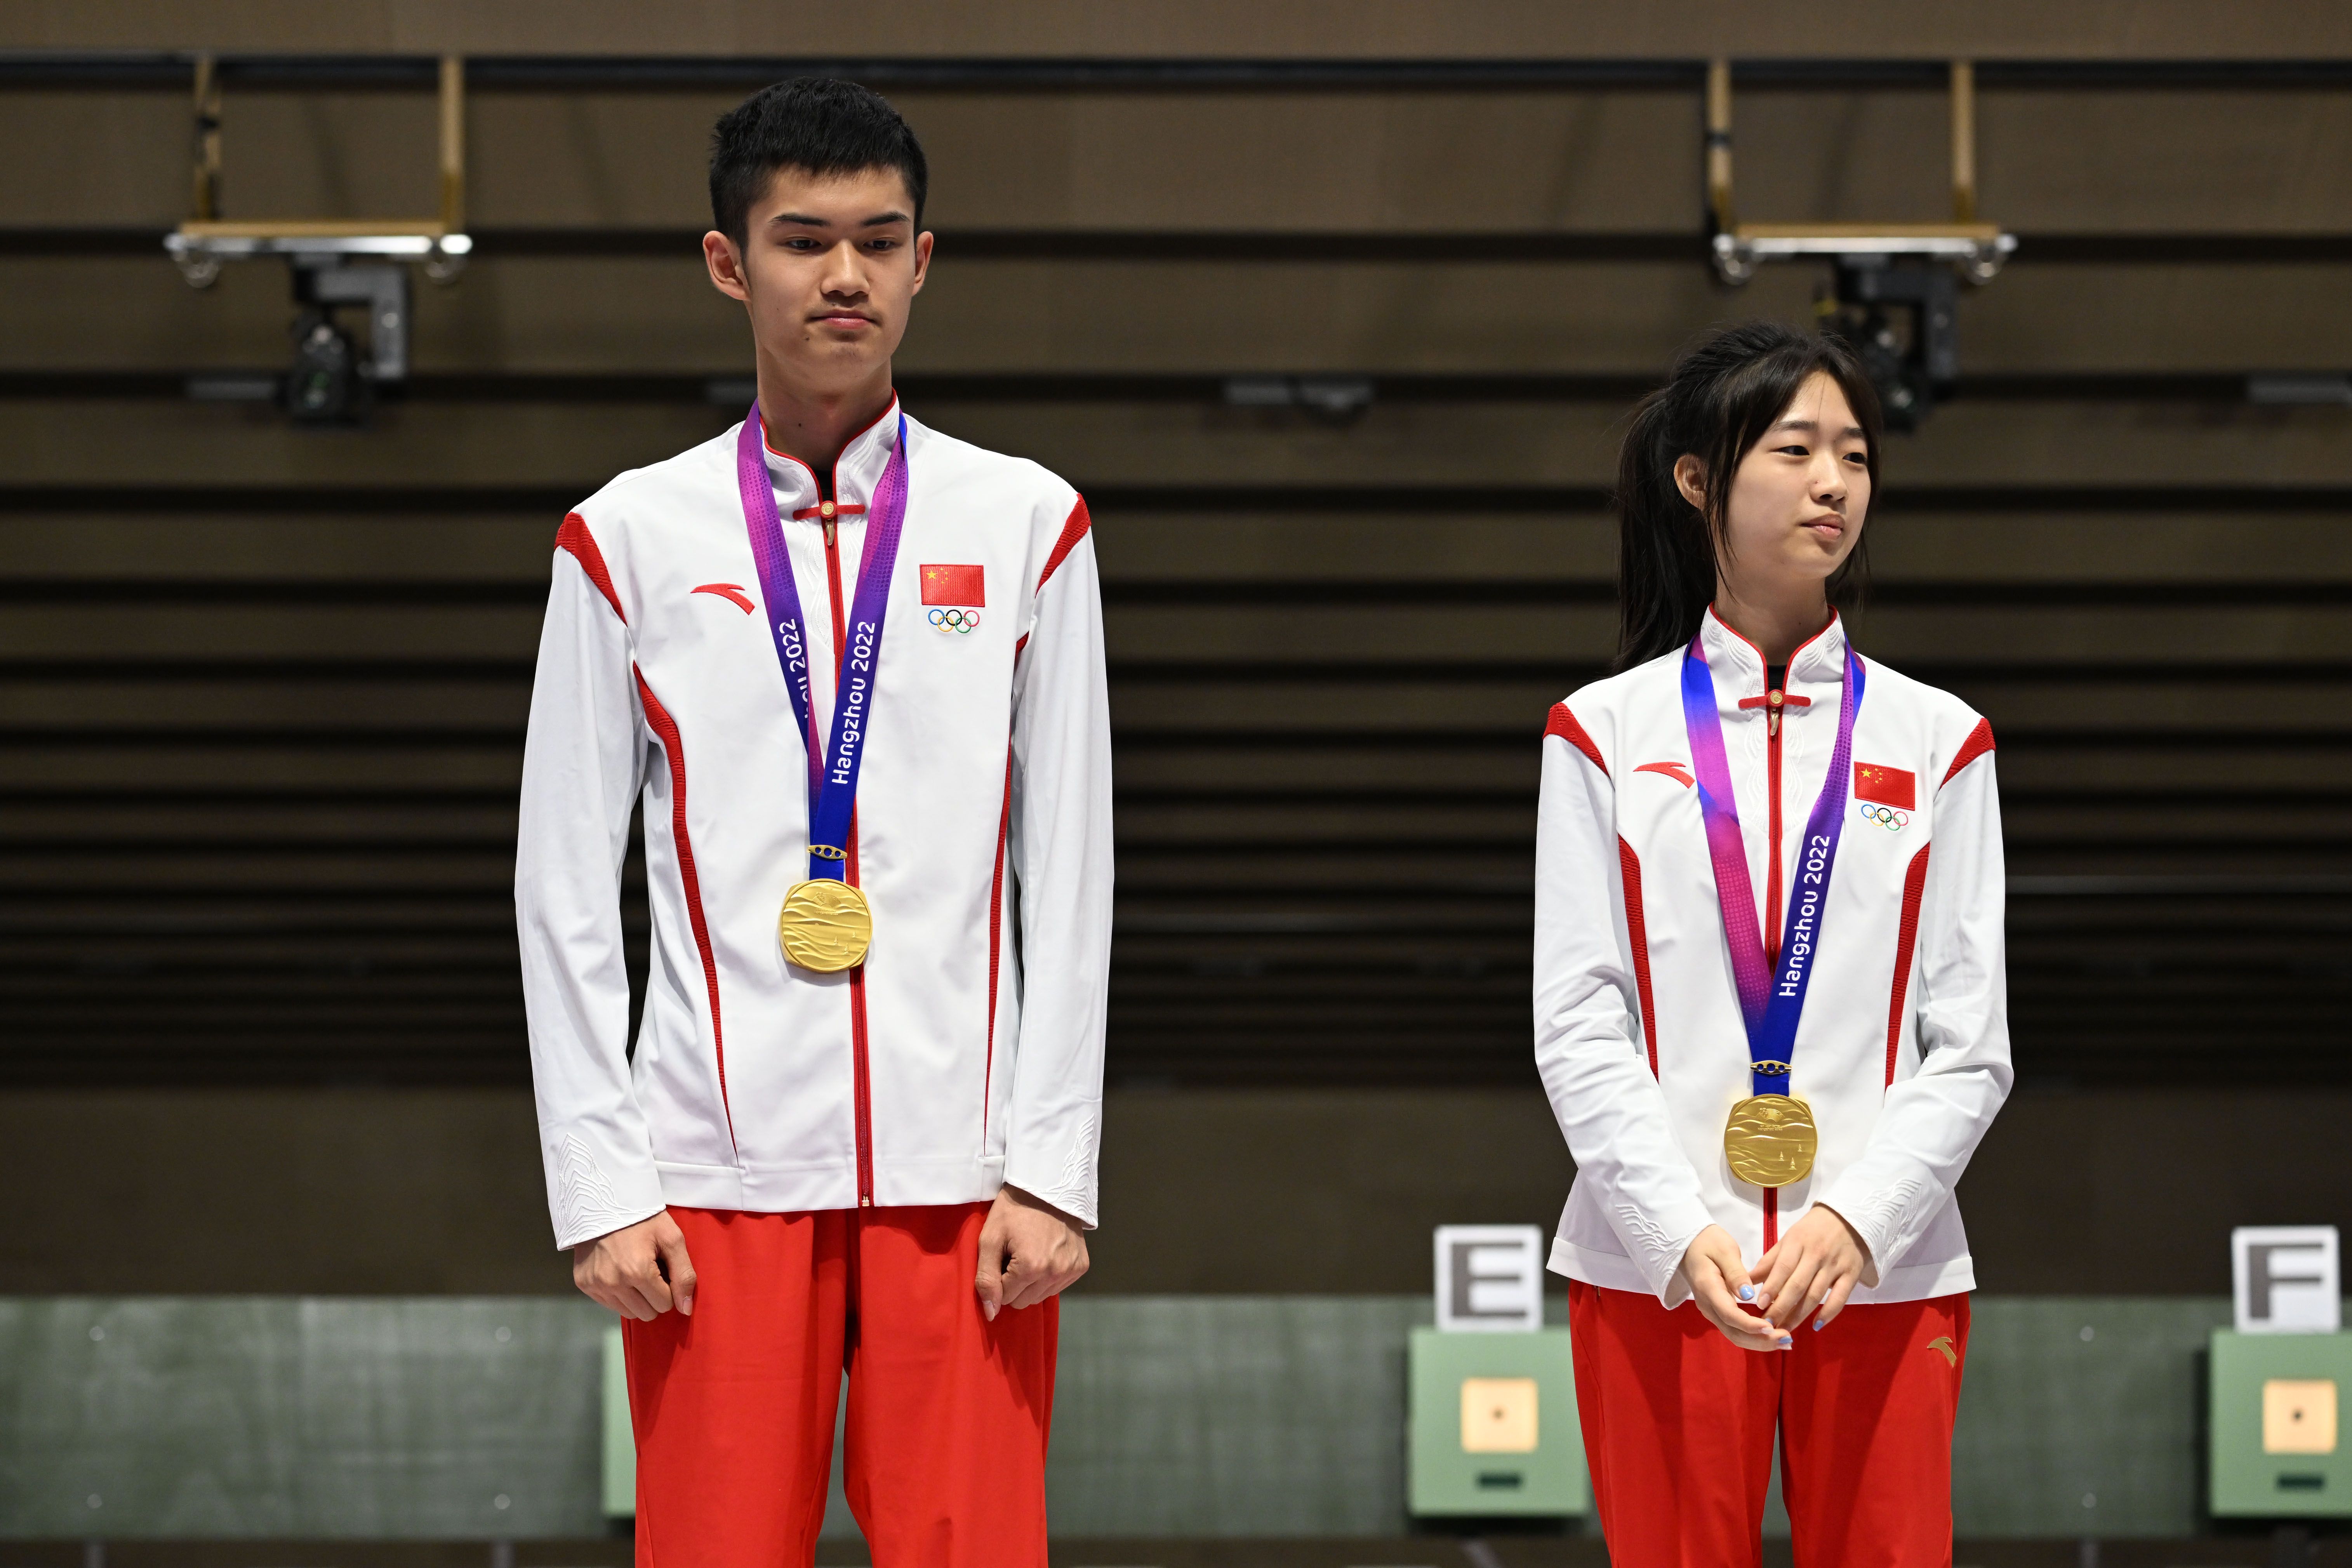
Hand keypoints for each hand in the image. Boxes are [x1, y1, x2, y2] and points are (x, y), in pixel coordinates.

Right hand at [573, 1211, 695, 1321]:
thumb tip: (686, 1310)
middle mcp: (613, 1282)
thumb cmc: (643, 1219)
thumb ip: (684, 1275)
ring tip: (635, 1270)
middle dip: (654, 1296)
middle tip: (651, 1270)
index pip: (664, 1304)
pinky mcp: (583, 1283)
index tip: (664, 1270)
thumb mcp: (672, 1238)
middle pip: (647, 1313)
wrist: (605, 1202)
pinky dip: (618, 1293)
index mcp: (637, 1271)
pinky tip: (619, 1271)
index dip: (669, 1288)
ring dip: (637, 1298)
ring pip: (628, 1312)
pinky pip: (609, 1304)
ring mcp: (595, 1284)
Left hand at [975, 1185, 1088, 1321]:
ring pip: (1040, 1296)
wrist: (1047, 1185)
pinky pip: (1057, 1287)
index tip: (1003, 1255)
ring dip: (1031, 1281)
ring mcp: (1071, 1270)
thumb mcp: (990, 1239)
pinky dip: (1048, 1276)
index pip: (1005, 1298)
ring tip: (1030, 1251)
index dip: (999, 1277)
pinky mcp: (1081, 1266)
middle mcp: (1055, 1272)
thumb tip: (991, 1314)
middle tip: (1015, 1254)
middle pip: (1023, 1301)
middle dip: (1014, 1283)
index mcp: (1030, 1267)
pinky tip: (1045, 1253)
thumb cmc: (1013, 1209)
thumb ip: (986, 1279)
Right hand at [1678, 1224, 1782, 1352]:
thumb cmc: (1708, 1242)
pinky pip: (1735, 1330)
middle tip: (1786, 1339)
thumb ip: (1736, 1272)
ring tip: (1785, 1341)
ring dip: (1759, 1342)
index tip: (1771, 1327)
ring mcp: (1712, 1311)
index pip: (1729, 1313)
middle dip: (1760, 1340)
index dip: (1750, 1324)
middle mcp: (1708, 1305)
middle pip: (1733, 1332)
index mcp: (1708, 1288)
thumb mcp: (1725, 1250)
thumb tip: (1748, 1294)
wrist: (1690, 1245)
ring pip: (1735, 1335)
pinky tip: (1772, 1336)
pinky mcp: (1718, 1312)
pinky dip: (1754, 1337)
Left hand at [1752, 1204, 1876, 1333]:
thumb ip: (1769, 1262)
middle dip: (1782, 1307)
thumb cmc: (1811, 1231)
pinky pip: (1840, 1298)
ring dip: (1800, 1315)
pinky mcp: (1852, 1274)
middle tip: (1768, 1325)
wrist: (1849, 1218)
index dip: (1771, 1288)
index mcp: (1798, 1242)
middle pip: (1798, 1285)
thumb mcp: (1788, 1240)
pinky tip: (1816, 1325)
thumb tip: (1746, 1281)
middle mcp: (1816, 1254)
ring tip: (1785, 1329)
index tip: (1759, 1306)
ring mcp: (1835, 1265)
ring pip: (1816, 1294)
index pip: (1783, 1268)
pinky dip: (1829, 1313)